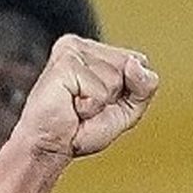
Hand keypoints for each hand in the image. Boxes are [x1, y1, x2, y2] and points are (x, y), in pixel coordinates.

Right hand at [14, 35, 158, 161]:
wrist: (49, 145)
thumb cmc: (80, 129)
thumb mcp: (127, 111)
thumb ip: (144, 87)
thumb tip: (135, 64)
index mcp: (98, 52)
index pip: (140, 62)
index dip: (130, 91)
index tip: (103, 103)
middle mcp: (84, 46)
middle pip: (131, 66)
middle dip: (116, 97)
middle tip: (88, 107)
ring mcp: (73, 50)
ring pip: (117, 78)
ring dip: (100, 104)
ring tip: (77, 106)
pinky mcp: (66, 62)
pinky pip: (101, 90)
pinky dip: (91, 107)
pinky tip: (71, 104)